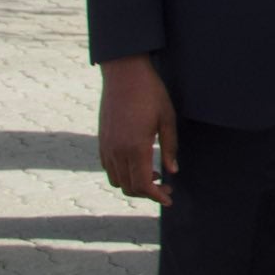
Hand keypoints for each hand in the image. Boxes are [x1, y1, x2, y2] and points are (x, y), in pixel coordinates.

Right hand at [98, 55, 177, 205]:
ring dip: (134, 185)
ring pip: (116, 180)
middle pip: (129, 187)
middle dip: (148, 193)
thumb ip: (170, 148)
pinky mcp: (101, 141)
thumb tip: (173, 171)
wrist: (124, 75)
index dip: (156, 196)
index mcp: (135, 147)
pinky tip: (139, 165)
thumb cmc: (151, 94)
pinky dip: (123, 174)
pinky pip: (109, 168)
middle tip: (167, 188)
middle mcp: (116, 151)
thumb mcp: (168, 119)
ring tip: (155, 176)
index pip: (143, 184)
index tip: (169, 199)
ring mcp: (106, 146)